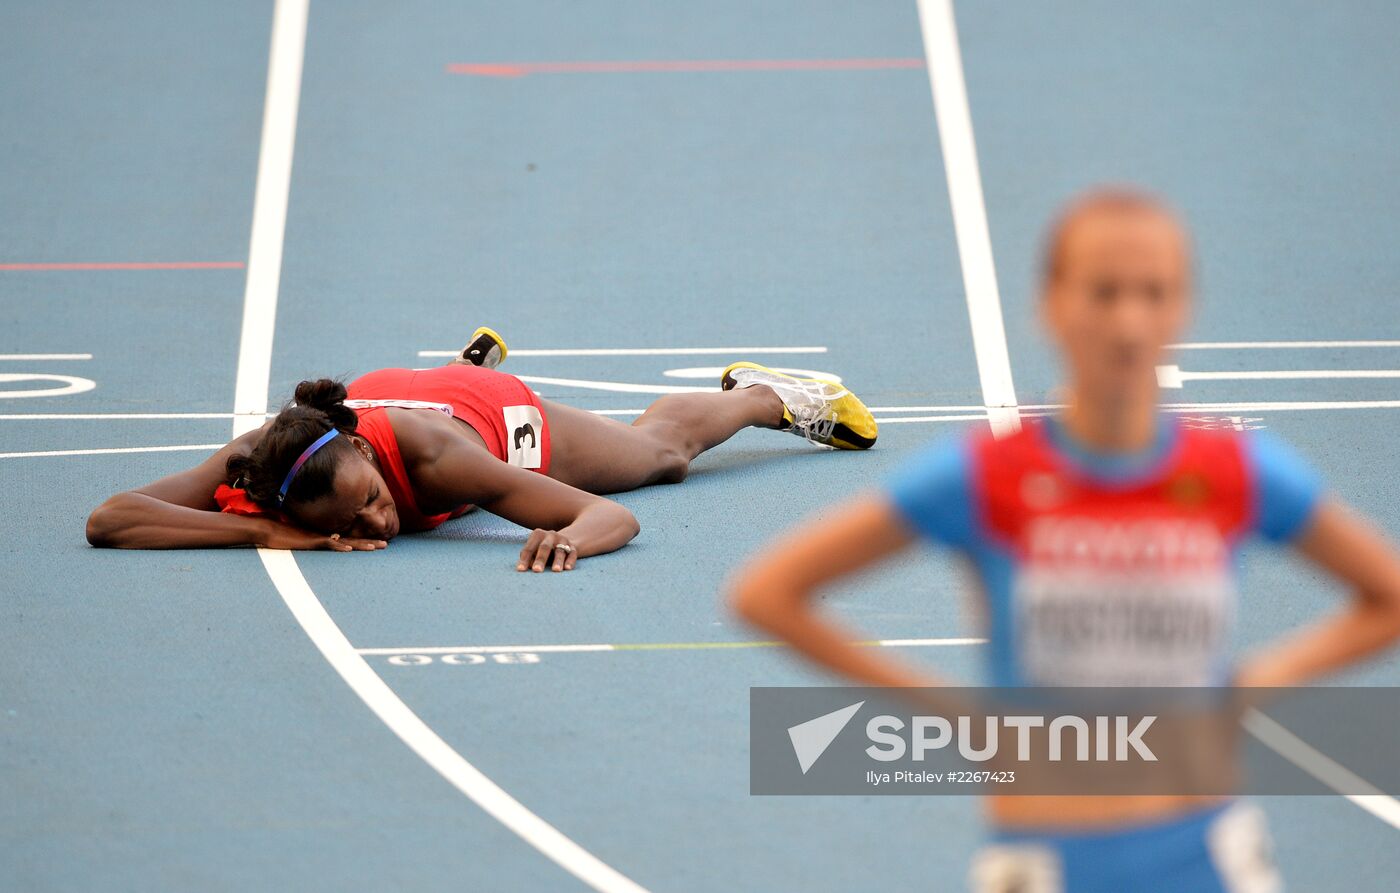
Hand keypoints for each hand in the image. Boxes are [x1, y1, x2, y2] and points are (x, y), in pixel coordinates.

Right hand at [260, 520, 387, 551]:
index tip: (379, 544)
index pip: (350, 540)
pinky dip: (338, 546)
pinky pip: (327, 543)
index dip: (364, 542)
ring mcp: (319, 538)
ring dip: (360, 545)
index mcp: (327, 538)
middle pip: (352, 540)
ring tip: (375, 547)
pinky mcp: (310, 541)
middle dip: (370, 543)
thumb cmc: (286, 537)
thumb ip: (318, 543)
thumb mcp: (306, 543)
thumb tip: (331, 541)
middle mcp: (326, 537)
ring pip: (344, 541)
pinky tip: (348, 549)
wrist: (270, 530)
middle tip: (386, 545)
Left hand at [518, 529, 578, 571]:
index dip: (525, 559)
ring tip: (555, 570)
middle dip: (541, 559)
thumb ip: (530, 558)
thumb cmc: (542, 550)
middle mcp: (550, 535)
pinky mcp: (573, 547)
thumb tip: (528, 566)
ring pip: (560, 551)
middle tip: (537, 570)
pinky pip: (572, 554)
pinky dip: (570, 561)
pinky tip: (567, 568)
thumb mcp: (534, 550)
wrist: (563, 540)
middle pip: (545, 548)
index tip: (520, 570)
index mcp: (538, 535)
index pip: (529, 548)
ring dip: (558, 561)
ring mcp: (563, 540)